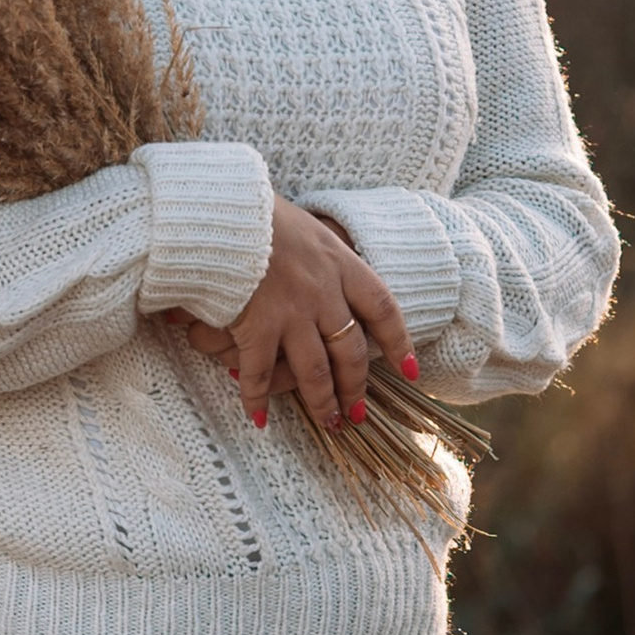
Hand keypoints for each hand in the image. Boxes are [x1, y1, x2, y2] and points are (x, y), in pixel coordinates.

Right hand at [170, 198, 415, 430]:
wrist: (223, 210)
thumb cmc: (258, 213)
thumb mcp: (305, 226)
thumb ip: (321, 254)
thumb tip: (329, 267)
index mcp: (340, 262)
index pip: (383, 307)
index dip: (400, 342)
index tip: (411, 370)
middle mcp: (323, 290)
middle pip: (352, 350)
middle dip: (356, 387)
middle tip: (358, 412)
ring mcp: (292, 311)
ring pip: (316, 371)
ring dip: (323, 402)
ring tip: (330, 424)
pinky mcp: (257, 325)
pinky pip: (260, 374)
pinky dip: (258, 399)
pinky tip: (259, 419)